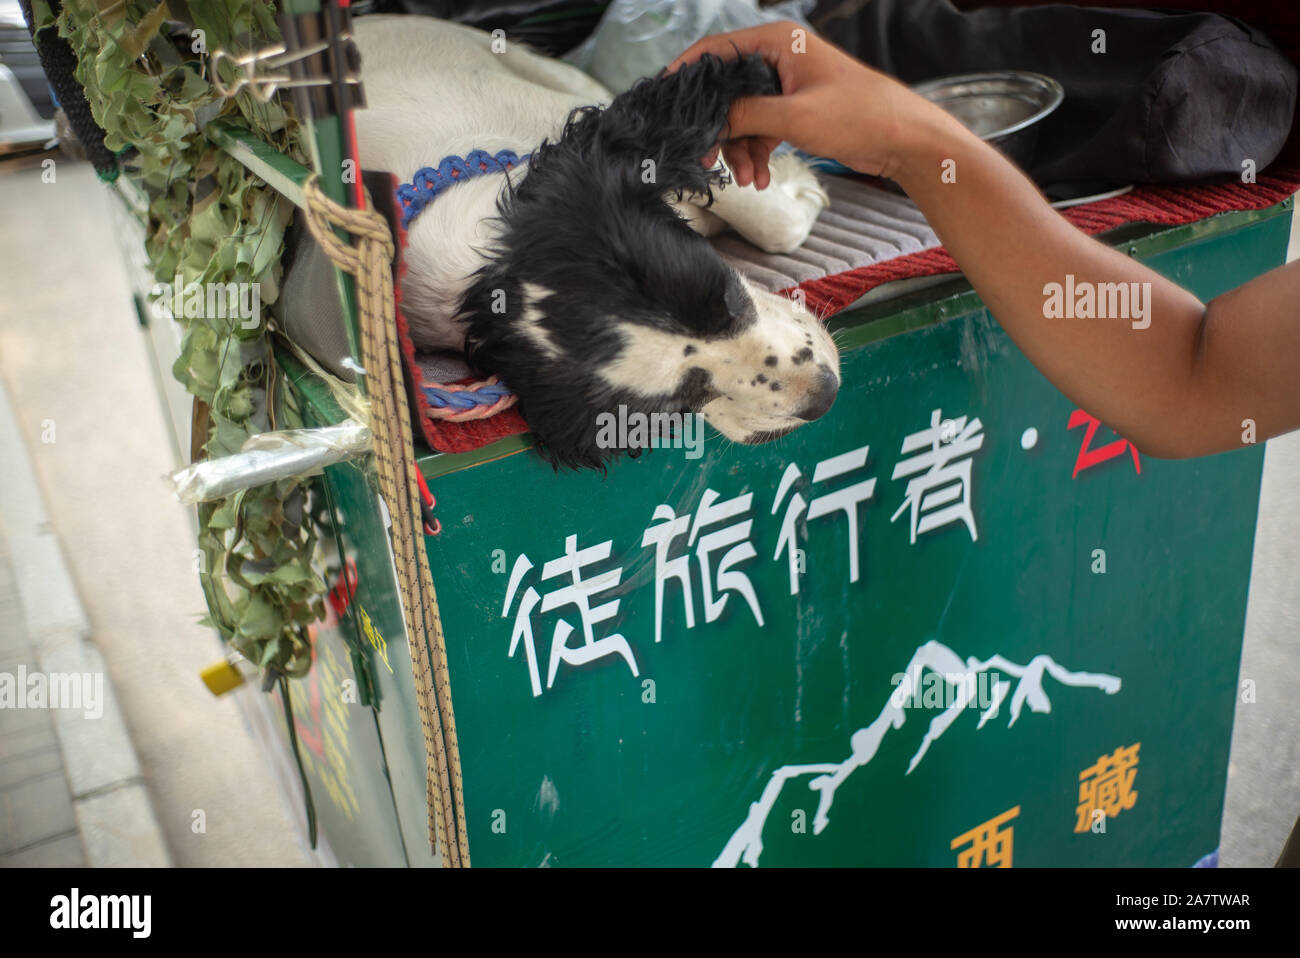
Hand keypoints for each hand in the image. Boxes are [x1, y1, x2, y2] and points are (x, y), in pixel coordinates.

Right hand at [667, 21, 959, 186]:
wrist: (903, 140)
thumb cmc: (860, 116)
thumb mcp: (793, 117)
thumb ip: (745, 116)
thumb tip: (709, 121)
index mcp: (779, 42)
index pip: (718, 49)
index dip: (688, 72)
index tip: (667, 98)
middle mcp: (780, 58)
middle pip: (726, 90)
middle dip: (717, 128)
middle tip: (706, 157)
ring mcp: (787, 86)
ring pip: (742, 116)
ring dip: (738, 149)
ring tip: (746, 177)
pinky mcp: (795, 110)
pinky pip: (760, 130)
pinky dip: (756, 154)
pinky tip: (759, 177)